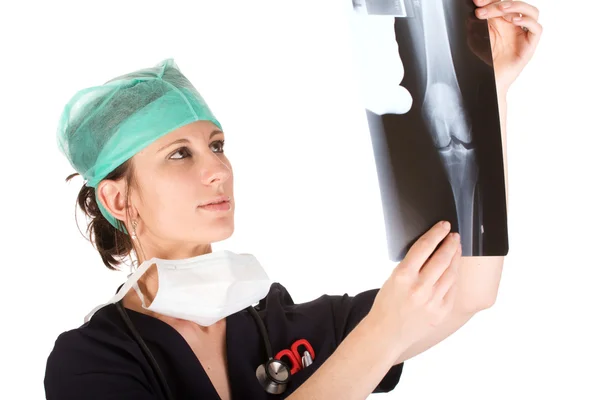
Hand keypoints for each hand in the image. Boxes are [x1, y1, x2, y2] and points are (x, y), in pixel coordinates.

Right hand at [366, 221, 460, 354]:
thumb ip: (412, 265)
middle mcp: (419, 287)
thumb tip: (432, 248)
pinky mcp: (441, 311)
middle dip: (451, 243)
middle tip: (454, 236)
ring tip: (456, 249)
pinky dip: (454, 277)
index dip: (437, 233)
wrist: (387, 332)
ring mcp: (432, 301)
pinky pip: (452, 289)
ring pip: (451, 272)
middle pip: (442, 258)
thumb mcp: (393, 278)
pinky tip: (453, 270)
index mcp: (403, 275)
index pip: (424, 247)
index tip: (444, 225)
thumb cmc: (387, 304)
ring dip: (455, 258)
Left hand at [468, 0, 542, 93]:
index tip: (477, 1)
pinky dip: (528, 21)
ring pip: (531, 12)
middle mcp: (516, 26)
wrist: (489, 81)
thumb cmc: (486, 61)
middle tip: (483, 8)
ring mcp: (524, 35)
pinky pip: (537, 29)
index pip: (502, 4)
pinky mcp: (530, 46)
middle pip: (515, 5)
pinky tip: (514, 21)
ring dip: (516, 6)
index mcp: (504, 22)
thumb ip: (477, 24)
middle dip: (498, 3)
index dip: (491, 0)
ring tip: (501, 8)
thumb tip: (477, 8)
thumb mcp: (477, 38)